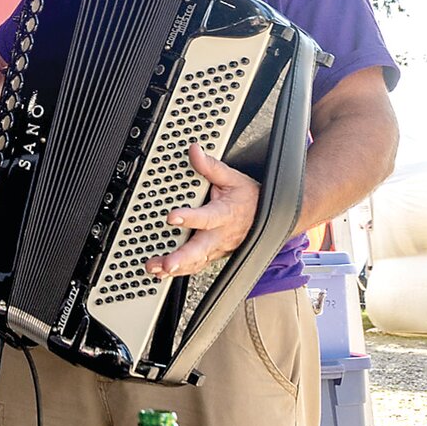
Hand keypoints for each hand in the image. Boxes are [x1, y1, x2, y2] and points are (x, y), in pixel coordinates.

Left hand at [144, 144, 259, 277]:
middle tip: (166, 263)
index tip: (172, 216)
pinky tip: (161, 273)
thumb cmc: (250, 199)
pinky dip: (179, 272)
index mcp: (225, 214)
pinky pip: (196, 266)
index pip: (207, 217)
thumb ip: (211, 167)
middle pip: (201, 249)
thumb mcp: (233, 178)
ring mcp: (217, 248)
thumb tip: (195, 152)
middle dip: (182, 258)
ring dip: (176, 268)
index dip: (189, 218)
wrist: (270, 218)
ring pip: (197, 262)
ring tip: (156, 269)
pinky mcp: (212, 255)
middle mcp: (221, 235)